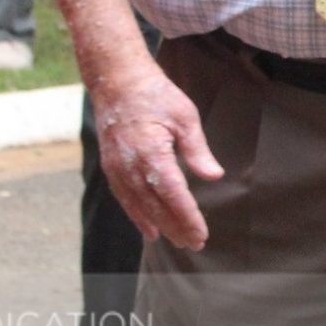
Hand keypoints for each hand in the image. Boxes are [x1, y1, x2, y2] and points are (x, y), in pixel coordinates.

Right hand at [92, 64, 224, 251]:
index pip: (174, 195)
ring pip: (139, 207)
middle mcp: (131, 166)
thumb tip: (213, 176)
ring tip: (176, 242)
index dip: (187, 217)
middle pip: (156, 207)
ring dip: (159, 226)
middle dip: (176, 228)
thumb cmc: (155, 95)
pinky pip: (125, 199)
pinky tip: (149, 229)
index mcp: (152, 154)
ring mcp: (118, 169)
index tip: (201, 234)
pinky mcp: (111, 168)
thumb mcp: (184, 116)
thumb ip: (197, 150)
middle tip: (195, 244)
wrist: (117, 81)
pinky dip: (137, 217)